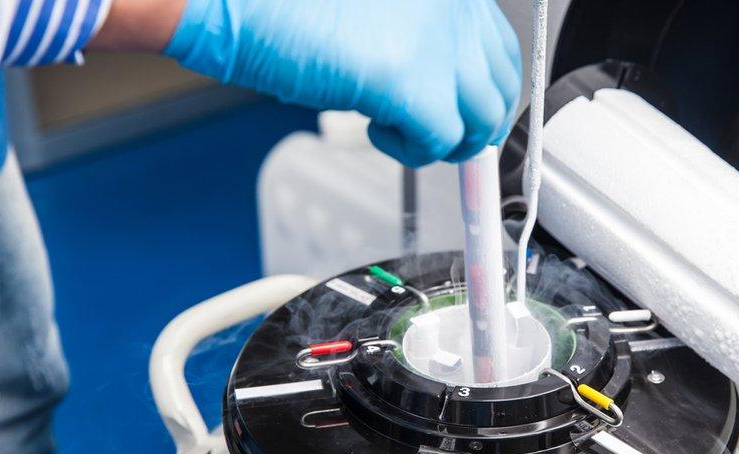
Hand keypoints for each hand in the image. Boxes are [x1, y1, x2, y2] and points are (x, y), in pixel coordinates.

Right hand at [163, 0, 521, 166]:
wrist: (236, 2)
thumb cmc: (288, 5)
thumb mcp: (380, 12)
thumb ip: (421, 39)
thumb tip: (448, 91)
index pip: (502, 49)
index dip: (489, 92)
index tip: (473, 114)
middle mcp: (455, 9)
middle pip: (500, 89)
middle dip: (476, 125)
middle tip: (445, 138)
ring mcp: (440, 44)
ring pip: (480, 121)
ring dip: (445, 141)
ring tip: (403, 132)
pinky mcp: (413, 84)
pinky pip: (441, 144)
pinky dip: (414, 152)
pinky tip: (380, 132)